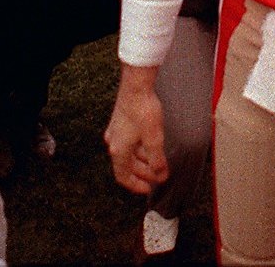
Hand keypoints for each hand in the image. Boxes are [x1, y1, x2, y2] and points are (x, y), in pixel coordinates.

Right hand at [104, 66, 167, 194]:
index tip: (148, 189)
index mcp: (119, 150)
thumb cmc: (143, 111)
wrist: (136, 85)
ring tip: (158, 160)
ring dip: (142, 160)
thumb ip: (157, 161)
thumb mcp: (154, 139)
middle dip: (143, 172)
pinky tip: (151, 144)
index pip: (123, 177)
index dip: (135, 185)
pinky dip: (140, 147)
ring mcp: (116, 131)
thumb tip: (161, 177)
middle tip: (158, 175)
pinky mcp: (120, 120)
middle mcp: (114, 142)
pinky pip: (129, 141)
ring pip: (128, 153)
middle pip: (127, 165)